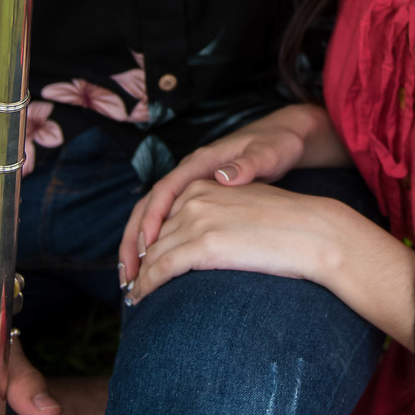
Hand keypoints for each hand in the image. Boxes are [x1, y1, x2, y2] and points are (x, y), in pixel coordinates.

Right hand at [118, 106, 324, 284]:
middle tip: (128, 275)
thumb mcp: (268, 153)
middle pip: (149, 205)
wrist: (286, 136)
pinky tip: (156, 267)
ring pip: (155, 216)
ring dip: (140, 246)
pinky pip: (169, 222)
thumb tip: (223, 177)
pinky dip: (158, 244)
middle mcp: (189, 173)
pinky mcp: (200, 199)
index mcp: (200, 162)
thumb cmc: (278, 144)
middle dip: (134, 240)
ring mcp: (193, 186)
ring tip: (133, 279)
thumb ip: (248, 164)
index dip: (152, 219)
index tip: (146, 247)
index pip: (164, 190)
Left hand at [126, 179, 345, 301]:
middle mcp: (194, 198)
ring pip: (152, 254)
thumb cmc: (286, 225)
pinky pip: (161, 269)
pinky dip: (146, 285)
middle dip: (139, 261)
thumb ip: (215, 215)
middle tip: (130, 283)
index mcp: (203, 185)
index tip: (138, 261)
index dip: (144, 241)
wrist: (313, 231)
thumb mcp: (242, 207)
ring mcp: (197, 220)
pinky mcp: (203, 245)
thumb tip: (203, 236)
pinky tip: (141, 297)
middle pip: (153, 234)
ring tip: (134, 295)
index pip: (160, 215)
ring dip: (139, 277)